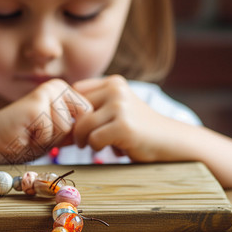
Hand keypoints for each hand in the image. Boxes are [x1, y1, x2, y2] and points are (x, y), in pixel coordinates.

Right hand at [0, 79, 92, 163]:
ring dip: (49, 140)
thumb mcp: (55, 134)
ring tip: (32, 134)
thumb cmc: (24, 138)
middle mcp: (57, 87)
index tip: (51, 133)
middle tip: (39, 133)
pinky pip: (52, 132)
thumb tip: (98, 131)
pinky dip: (39, 141)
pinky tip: (25, 134)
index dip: (74, 133)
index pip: (88, 115)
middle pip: (80, 122)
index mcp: (63, 91)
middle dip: (61, 136)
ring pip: (66, 128)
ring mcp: (47, 93)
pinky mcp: (37, 104)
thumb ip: (75, 129)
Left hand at [72, 75, 186, 161]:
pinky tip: (109, 149)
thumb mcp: (118, 109)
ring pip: (83, 125)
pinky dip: (97, 148)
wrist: (172, 142)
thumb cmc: (139, 129)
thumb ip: (96, 106)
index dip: (70, 110)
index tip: (75, 126)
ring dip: (84, 140)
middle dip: (75, 128)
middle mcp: (116, 90)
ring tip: (93, 145)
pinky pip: (94, 139)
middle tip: (80, 141)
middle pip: (76, 109)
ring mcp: (120, 107)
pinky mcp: (124, 126)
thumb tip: (59, 114)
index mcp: (113, 82)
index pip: (75, 91)